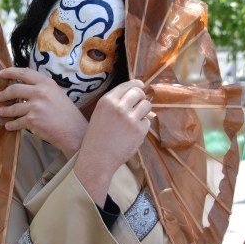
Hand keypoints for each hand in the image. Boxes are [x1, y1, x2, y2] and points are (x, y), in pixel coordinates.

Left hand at [0, 67, 87, 157]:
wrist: (75, 132)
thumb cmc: (67, 114)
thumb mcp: (57, 94)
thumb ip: (42, 89)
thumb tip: (24, 88)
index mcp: (47, 83)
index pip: (25, 73)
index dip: (11, 72)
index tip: (1, 73)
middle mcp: (41, 92)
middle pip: (14, 89)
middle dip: (4, 94)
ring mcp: (36, 106)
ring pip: (13, 107)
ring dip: (5, 111)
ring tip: (2, 112)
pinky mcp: (32, 120)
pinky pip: (16, 122)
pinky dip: (11, 125)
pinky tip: (9, 126)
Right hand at [74, 80, 150, 205]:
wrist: (97, 158)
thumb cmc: (97, 137)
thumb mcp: (100, 113)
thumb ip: (114, 102)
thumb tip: (135, 92)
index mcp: (107, 101)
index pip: (127, 85)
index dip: (136, 85)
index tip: (140, 85)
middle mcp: (119, 107)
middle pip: (139, 92)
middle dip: (141, 97)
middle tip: (138, 105)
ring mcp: (130, 118)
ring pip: (147, 105)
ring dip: (143, 111)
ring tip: (135, 120)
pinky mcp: (139, 130)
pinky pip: (147, 122)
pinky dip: (142, 127)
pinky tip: (131, 134)